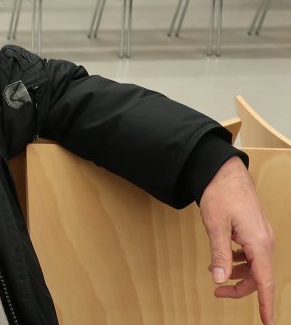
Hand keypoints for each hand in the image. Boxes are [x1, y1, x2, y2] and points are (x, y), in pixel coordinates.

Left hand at [198, 156, 275, 324]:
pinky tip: (223, 257)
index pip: (265, 281)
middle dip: (240, 287)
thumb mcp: (215, 225)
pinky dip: (238, 260)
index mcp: (258, 243)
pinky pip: (251, 253)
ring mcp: (262, 235)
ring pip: (255, 265)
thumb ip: (219, 254)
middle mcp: (265, 241)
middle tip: (217, 291)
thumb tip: (219, 278)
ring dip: (238, 273)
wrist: (224, 172)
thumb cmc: (220, 194)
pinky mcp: (255, 230)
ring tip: (215, 271)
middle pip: (258, 276)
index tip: (267, 322)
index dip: (265, 303)